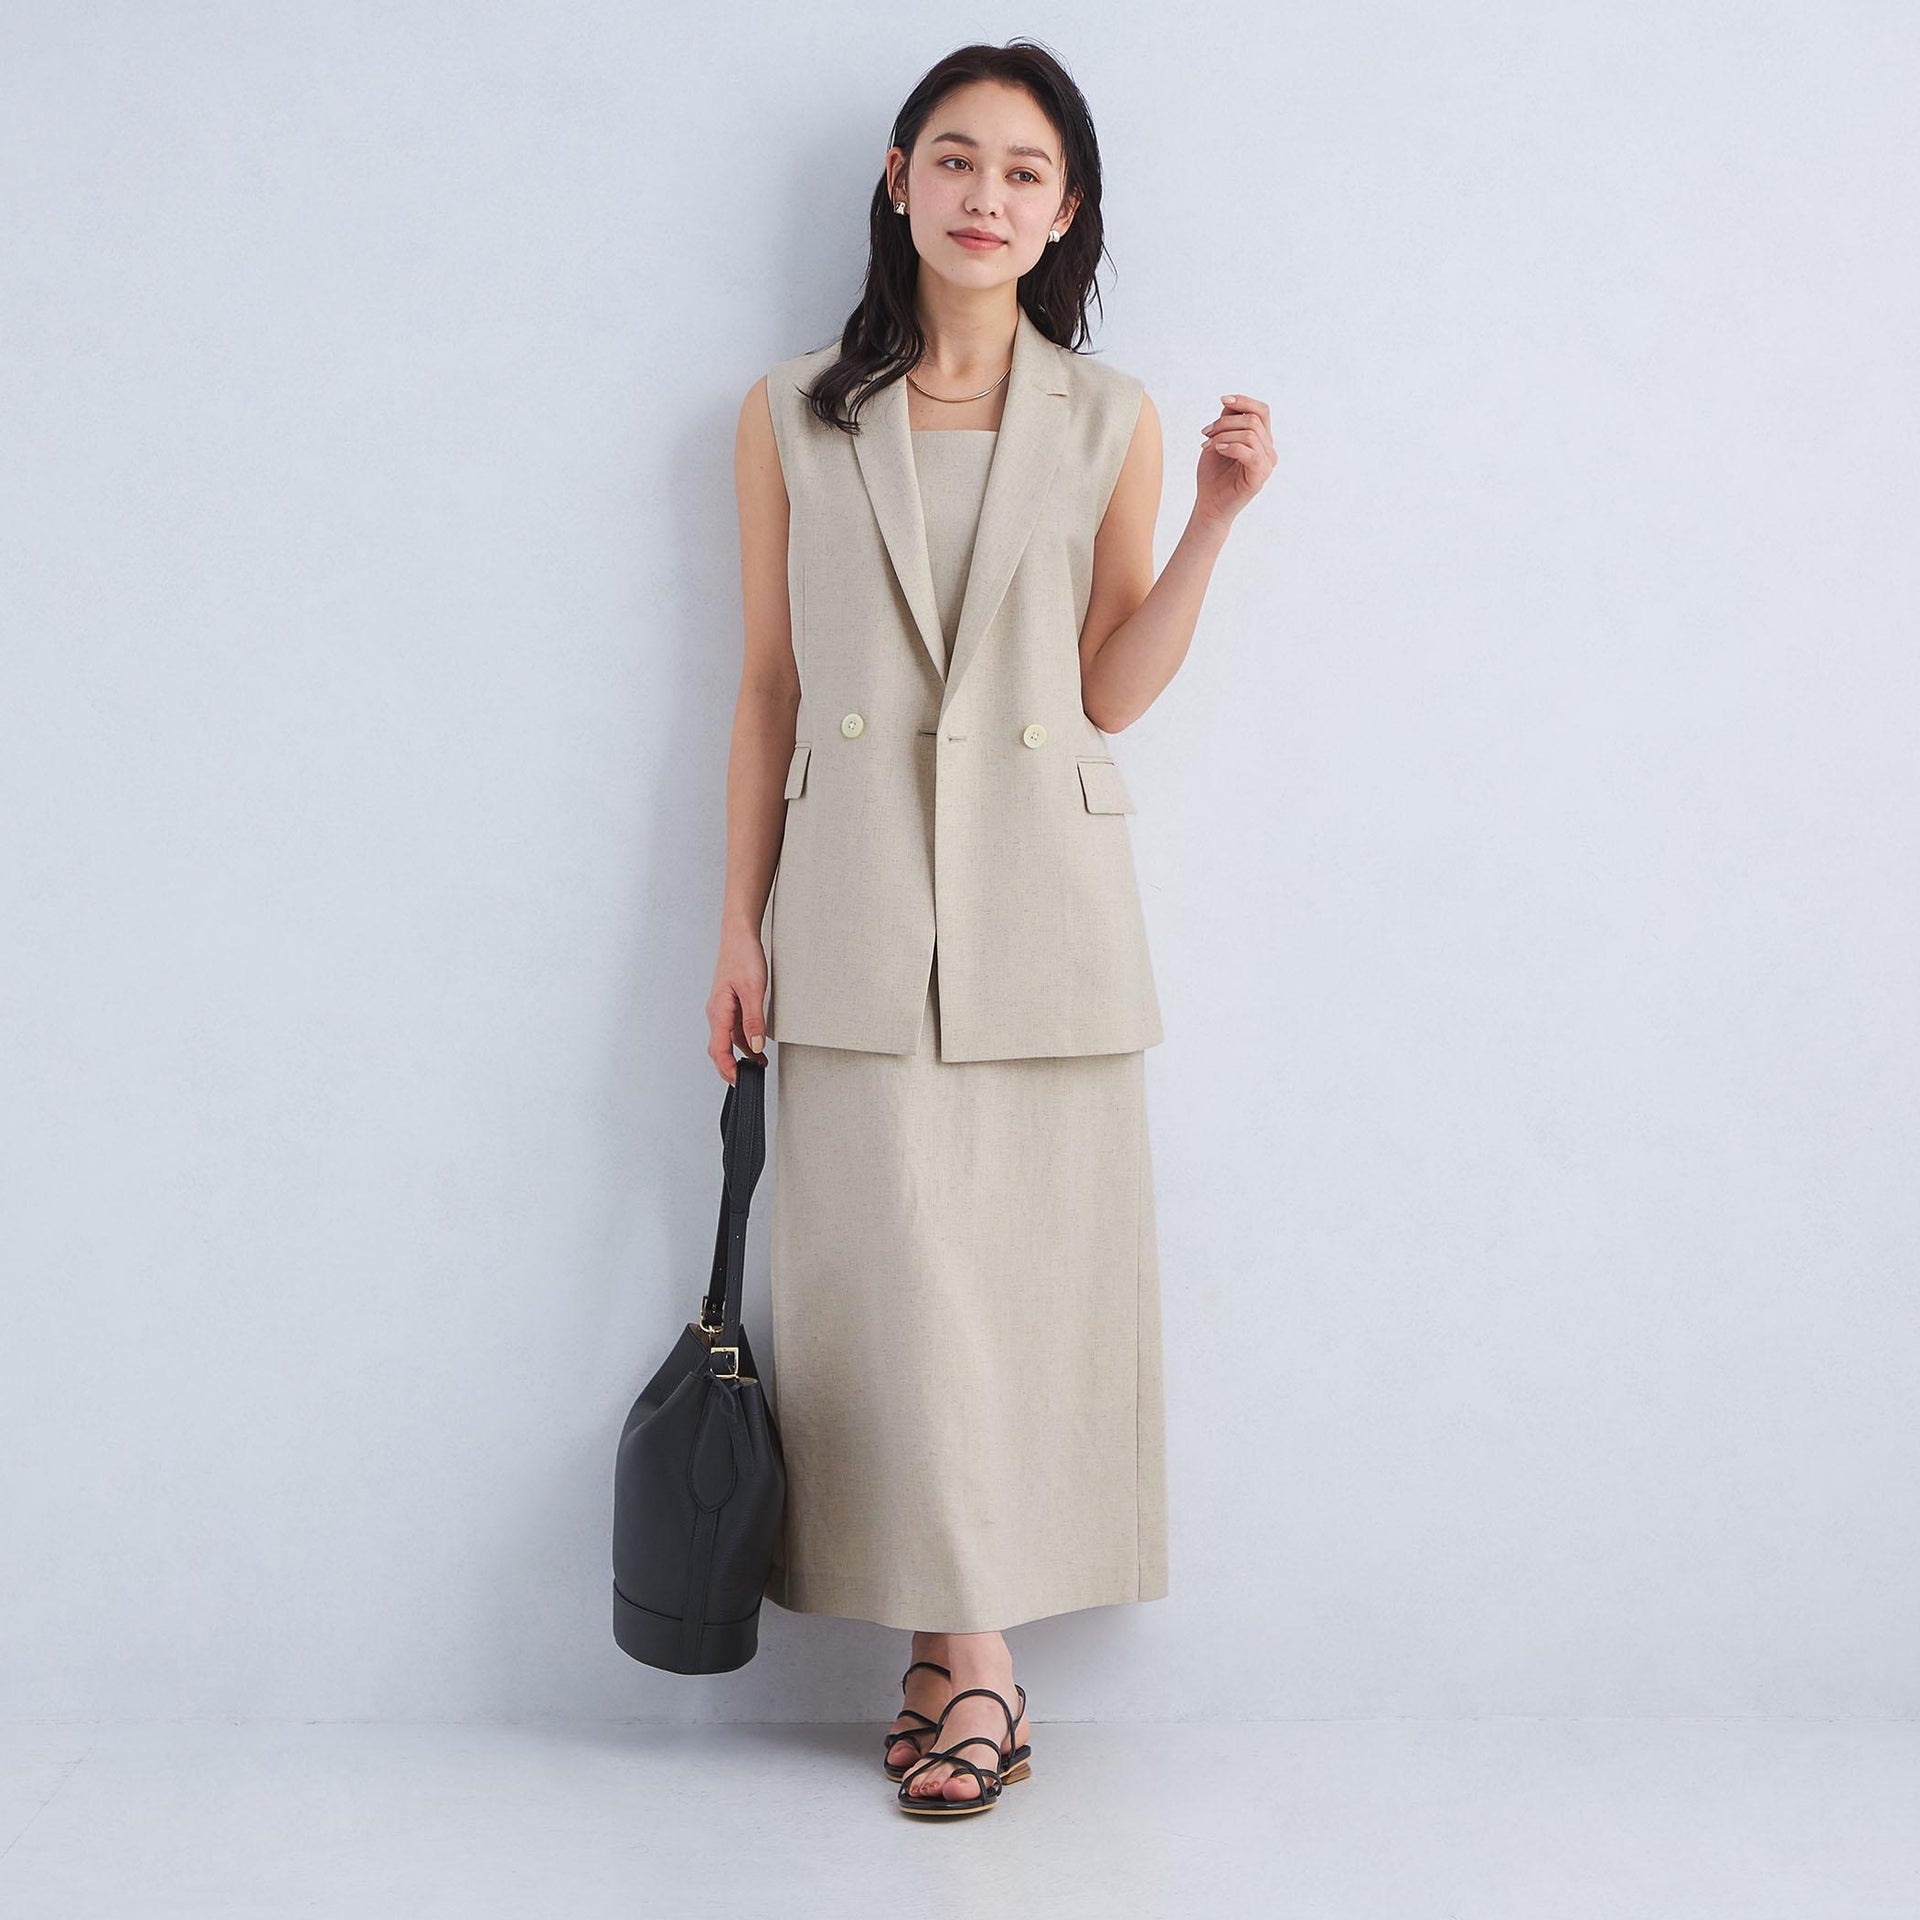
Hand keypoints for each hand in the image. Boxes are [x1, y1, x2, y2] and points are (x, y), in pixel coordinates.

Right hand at [706, 928, 768, 1083]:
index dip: (727, 1069)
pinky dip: (744, 1041)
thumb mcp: (754, 990)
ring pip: (727, 1040)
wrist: (739, 936)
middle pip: (719, 1049)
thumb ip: (754, 1020)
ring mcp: (722, 1009)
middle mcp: (717, 1013)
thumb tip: (755, 1046)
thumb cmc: (743, 957)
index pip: (718, 1050)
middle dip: (730, 1067)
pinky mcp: (730, 1004)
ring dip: (740, 1054)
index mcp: (718, 1012)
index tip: (739, 1081)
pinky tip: (756, 1045)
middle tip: (746, 1080)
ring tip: (758, 1065)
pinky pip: (733, 1029)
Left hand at [1196, 392, 1274, 528]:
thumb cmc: (1213, 475)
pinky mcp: (1259, 476)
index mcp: (1261, 440)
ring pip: (1251, 433)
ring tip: (1207, 445)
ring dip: (1224, 435)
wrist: (1209, 504)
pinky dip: (1231, 446)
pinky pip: (1250, 452)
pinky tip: (1218, 451)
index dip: (1244, 401)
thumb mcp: (1218, 440)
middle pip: (1254, 419)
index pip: (1262, 411)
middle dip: (1225, 422)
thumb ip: (1227, 422)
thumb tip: (1229, 402)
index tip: (1222, 400)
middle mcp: (1268, 451)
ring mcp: (1266, 464)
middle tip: (1206, 433)